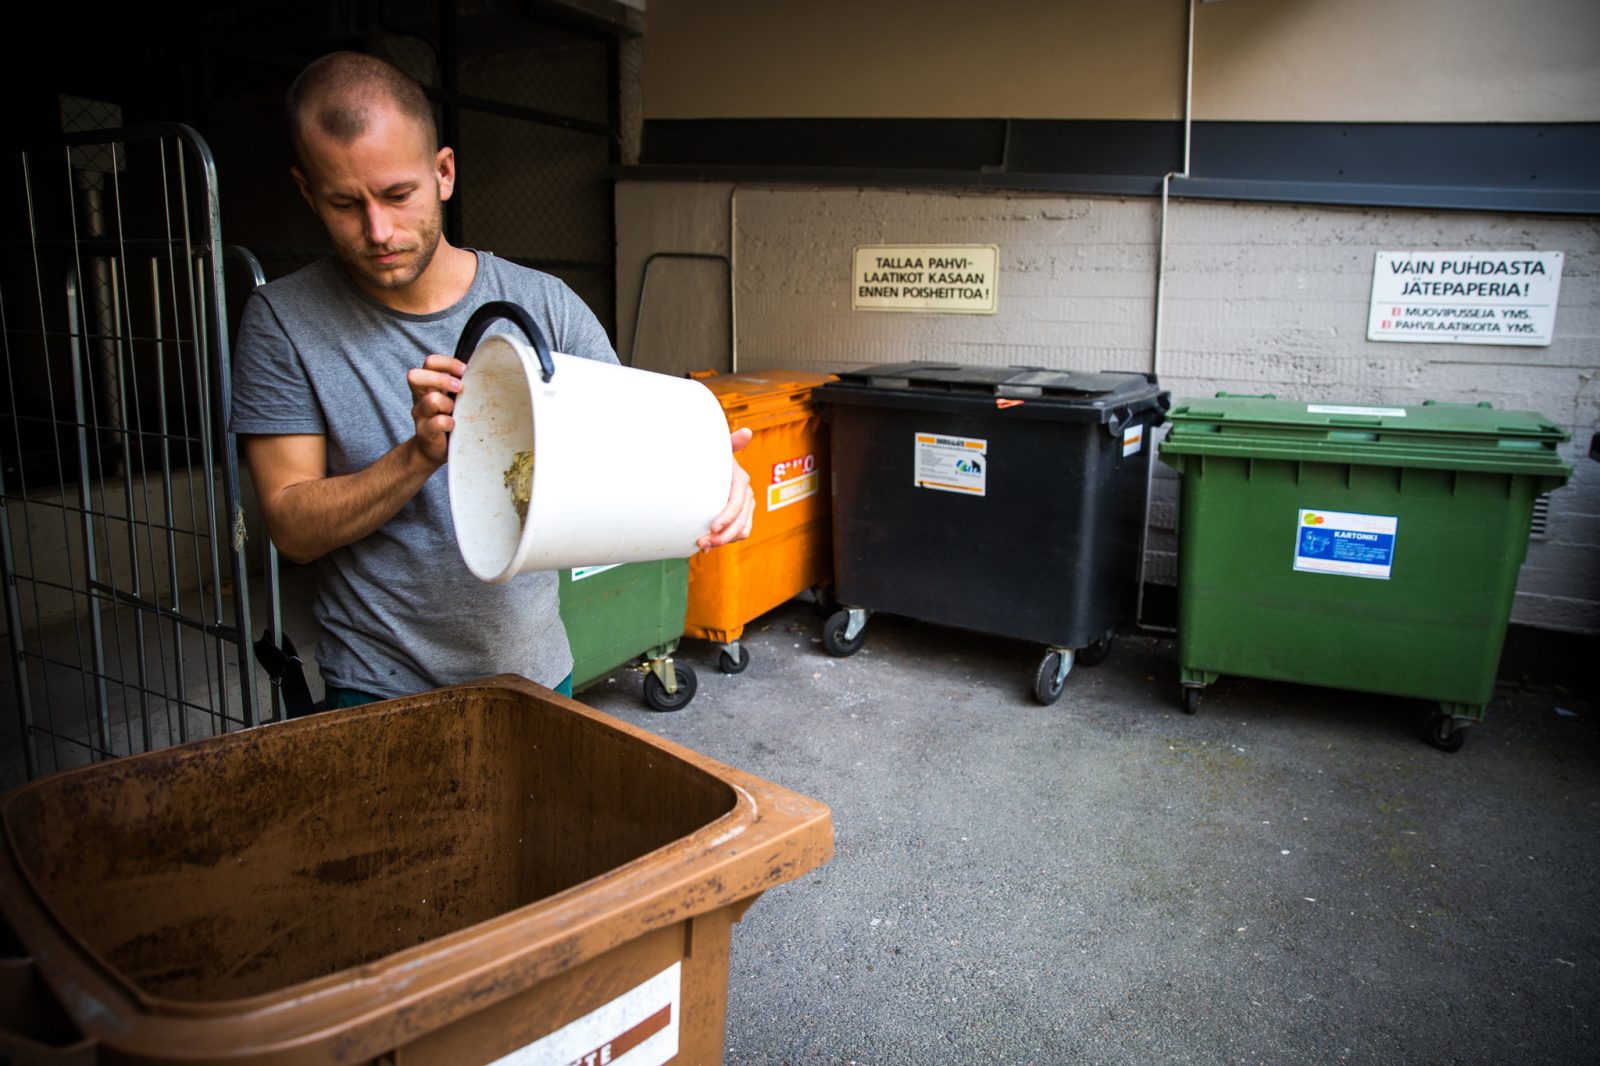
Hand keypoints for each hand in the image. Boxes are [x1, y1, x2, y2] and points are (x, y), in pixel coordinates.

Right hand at [406, 354, 466, 465]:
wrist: (433, 450)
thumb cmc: (447, 419)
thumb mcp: (453, 398)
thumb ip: (459, 385)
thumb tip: (483, 370)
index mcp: (428, 385)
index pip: (430, 362)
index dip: (448, 363)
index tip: (465, 372)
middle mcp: (420, 397)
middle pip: (416, 375)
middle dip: (442, 379)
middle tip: (459, 389)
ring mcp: (421, 415)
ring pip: (431, 400)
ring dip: (448, 404)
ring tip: (455, 412)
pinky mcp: (425, 432)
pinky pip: (438, 422)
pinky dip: (450, 423)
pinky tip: (454, 427)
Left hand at [698, 428, 754, 549]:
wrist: (709, 465)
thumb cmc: (710, 455)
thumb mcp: (717, 448)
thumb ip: (730, 441)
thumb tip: (747, 432)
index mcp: (740, 479)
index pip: (738, 503)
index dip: (727, 517)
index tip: (712, 528)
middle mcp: (746, 494)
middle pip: (741, 522)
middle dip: (724, 536)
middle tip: (702, 543)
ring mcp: (745, 506)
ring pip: (742, 531)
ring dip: (724, 542)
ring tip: (703, 545)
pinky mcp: (740, 515)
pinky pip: (738, 533)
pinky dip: (725, 541)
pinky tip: (709, 545)